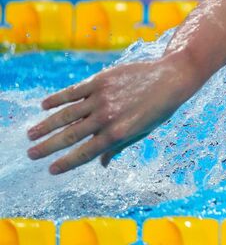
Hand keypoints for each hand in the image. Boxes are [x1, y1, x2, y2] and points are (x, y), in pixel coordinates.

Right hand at [27, 53, 198, 174]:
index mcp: (118, 133)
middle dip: (48, 147)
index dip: (67, 162)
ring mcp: (102, 97)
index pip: (85, 152)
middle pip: (70, 135)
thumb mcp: (142, 132)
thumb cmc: (158, 109)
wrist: (171, 78)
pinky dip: (57, 99)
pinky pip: (73, 91)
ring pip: (66, 114)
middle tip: (30, 155)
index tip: (51, 170)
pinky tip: (44, 106)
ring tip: (30, 134)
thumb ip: (118, 146)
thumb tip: (101, 164)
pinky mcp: (101, 80)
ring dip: (46, 125)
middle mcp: (107, 116)